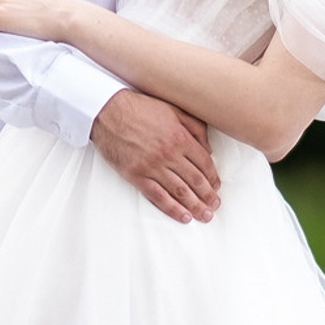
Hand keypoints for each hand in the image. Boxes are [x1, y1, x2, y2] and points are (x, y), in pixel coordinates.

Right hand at [90, 90, 220, 223]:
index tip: (216, 186)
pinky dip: (172, 209)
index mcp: (180, 137)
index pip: (204, 163)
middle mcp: (169, 154)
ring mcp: (152, 166)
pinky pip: (158, 196)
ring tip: (205, 215)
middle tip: (215, 206)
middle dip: (208, 196)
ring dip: (195, 206)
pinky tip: (183, 216)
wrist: (107, 111)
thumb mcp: (173, 108)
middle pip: (195, 180)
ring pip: (180, 191)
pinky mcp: (136, 175)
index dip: (213, 177)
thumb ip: (195, 126)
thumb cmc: (140, 107)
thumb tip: (209, 148)